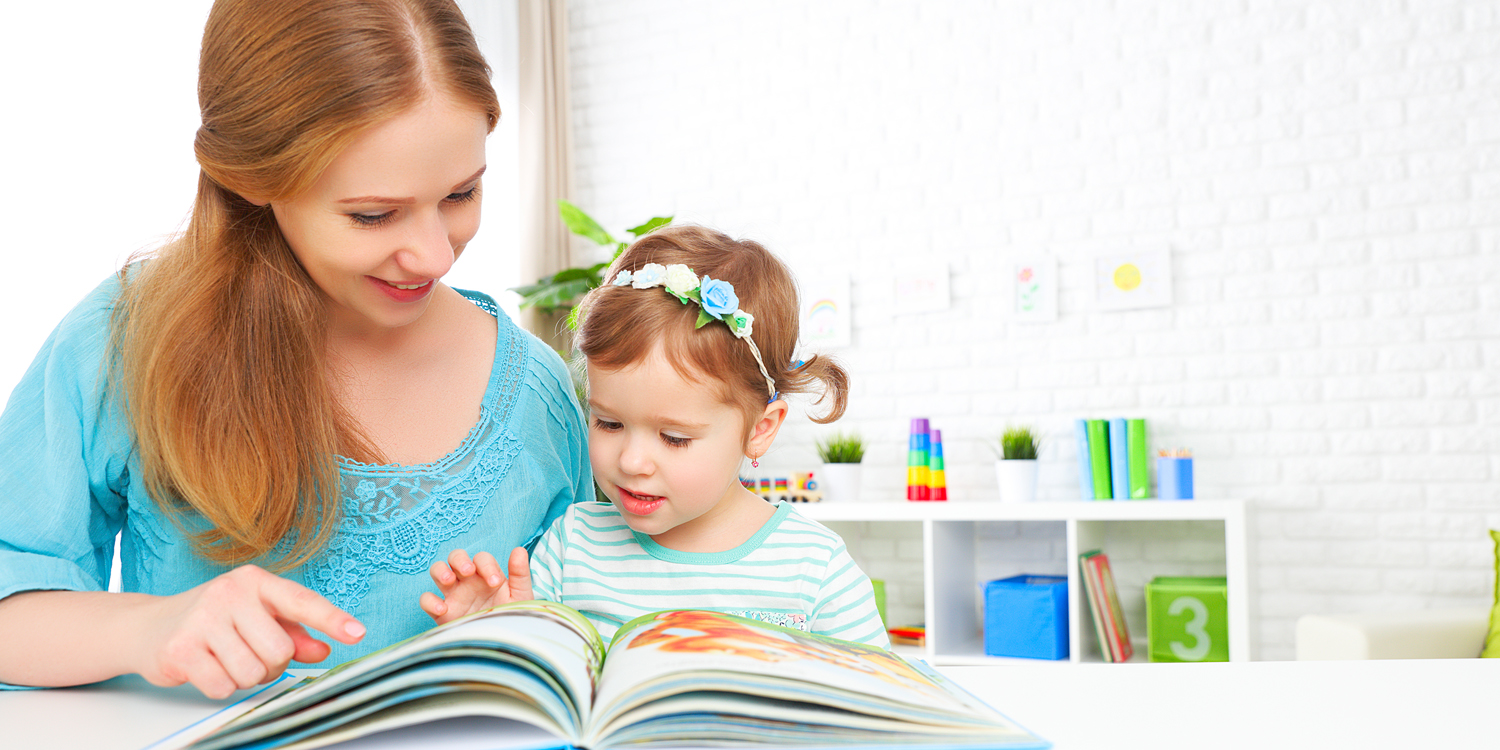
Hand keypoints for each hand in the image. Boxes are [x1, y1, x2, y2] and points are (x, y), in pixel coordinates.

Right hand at [134, 565, 364, 699]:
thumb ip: (293, 632)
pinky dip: (220, 686)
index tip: (357, 634)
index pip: (301, 601)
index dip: (332, 619)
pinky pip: (223, 686)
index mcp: (255, 581)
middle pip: (279, 650)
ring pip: (253, 673)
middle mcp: (230, 593)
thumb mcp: (255, 617)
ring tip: (226, 659)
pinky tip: (206, 668)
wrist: (147, 626)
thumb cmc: (213, 620)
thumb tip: (324, 649)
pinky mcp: (181, 649)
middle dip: (272, 664)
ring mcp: (203, 619)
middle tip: (249, 653)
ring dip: (244, 677)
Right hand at [420, 547, 532, 624]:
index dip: (487, 565)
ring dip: (441, 571)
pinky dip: (429, 601)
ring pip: (438, 571)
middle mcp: (468, 581)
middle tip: (468, 571)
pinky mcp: (442, 613)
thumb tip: (519, 550)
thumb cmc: (511, 617)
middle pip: (455, 557)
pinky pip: (426, 600)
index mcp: (487, 575)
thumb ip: (520, 574)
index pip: (481, 558)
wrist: (501, 644)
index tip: (495, 583)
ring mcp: (454, 595)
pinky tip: (442, 609)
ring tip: (449, 580)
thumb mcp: (520, 596)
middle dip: (459, 559)